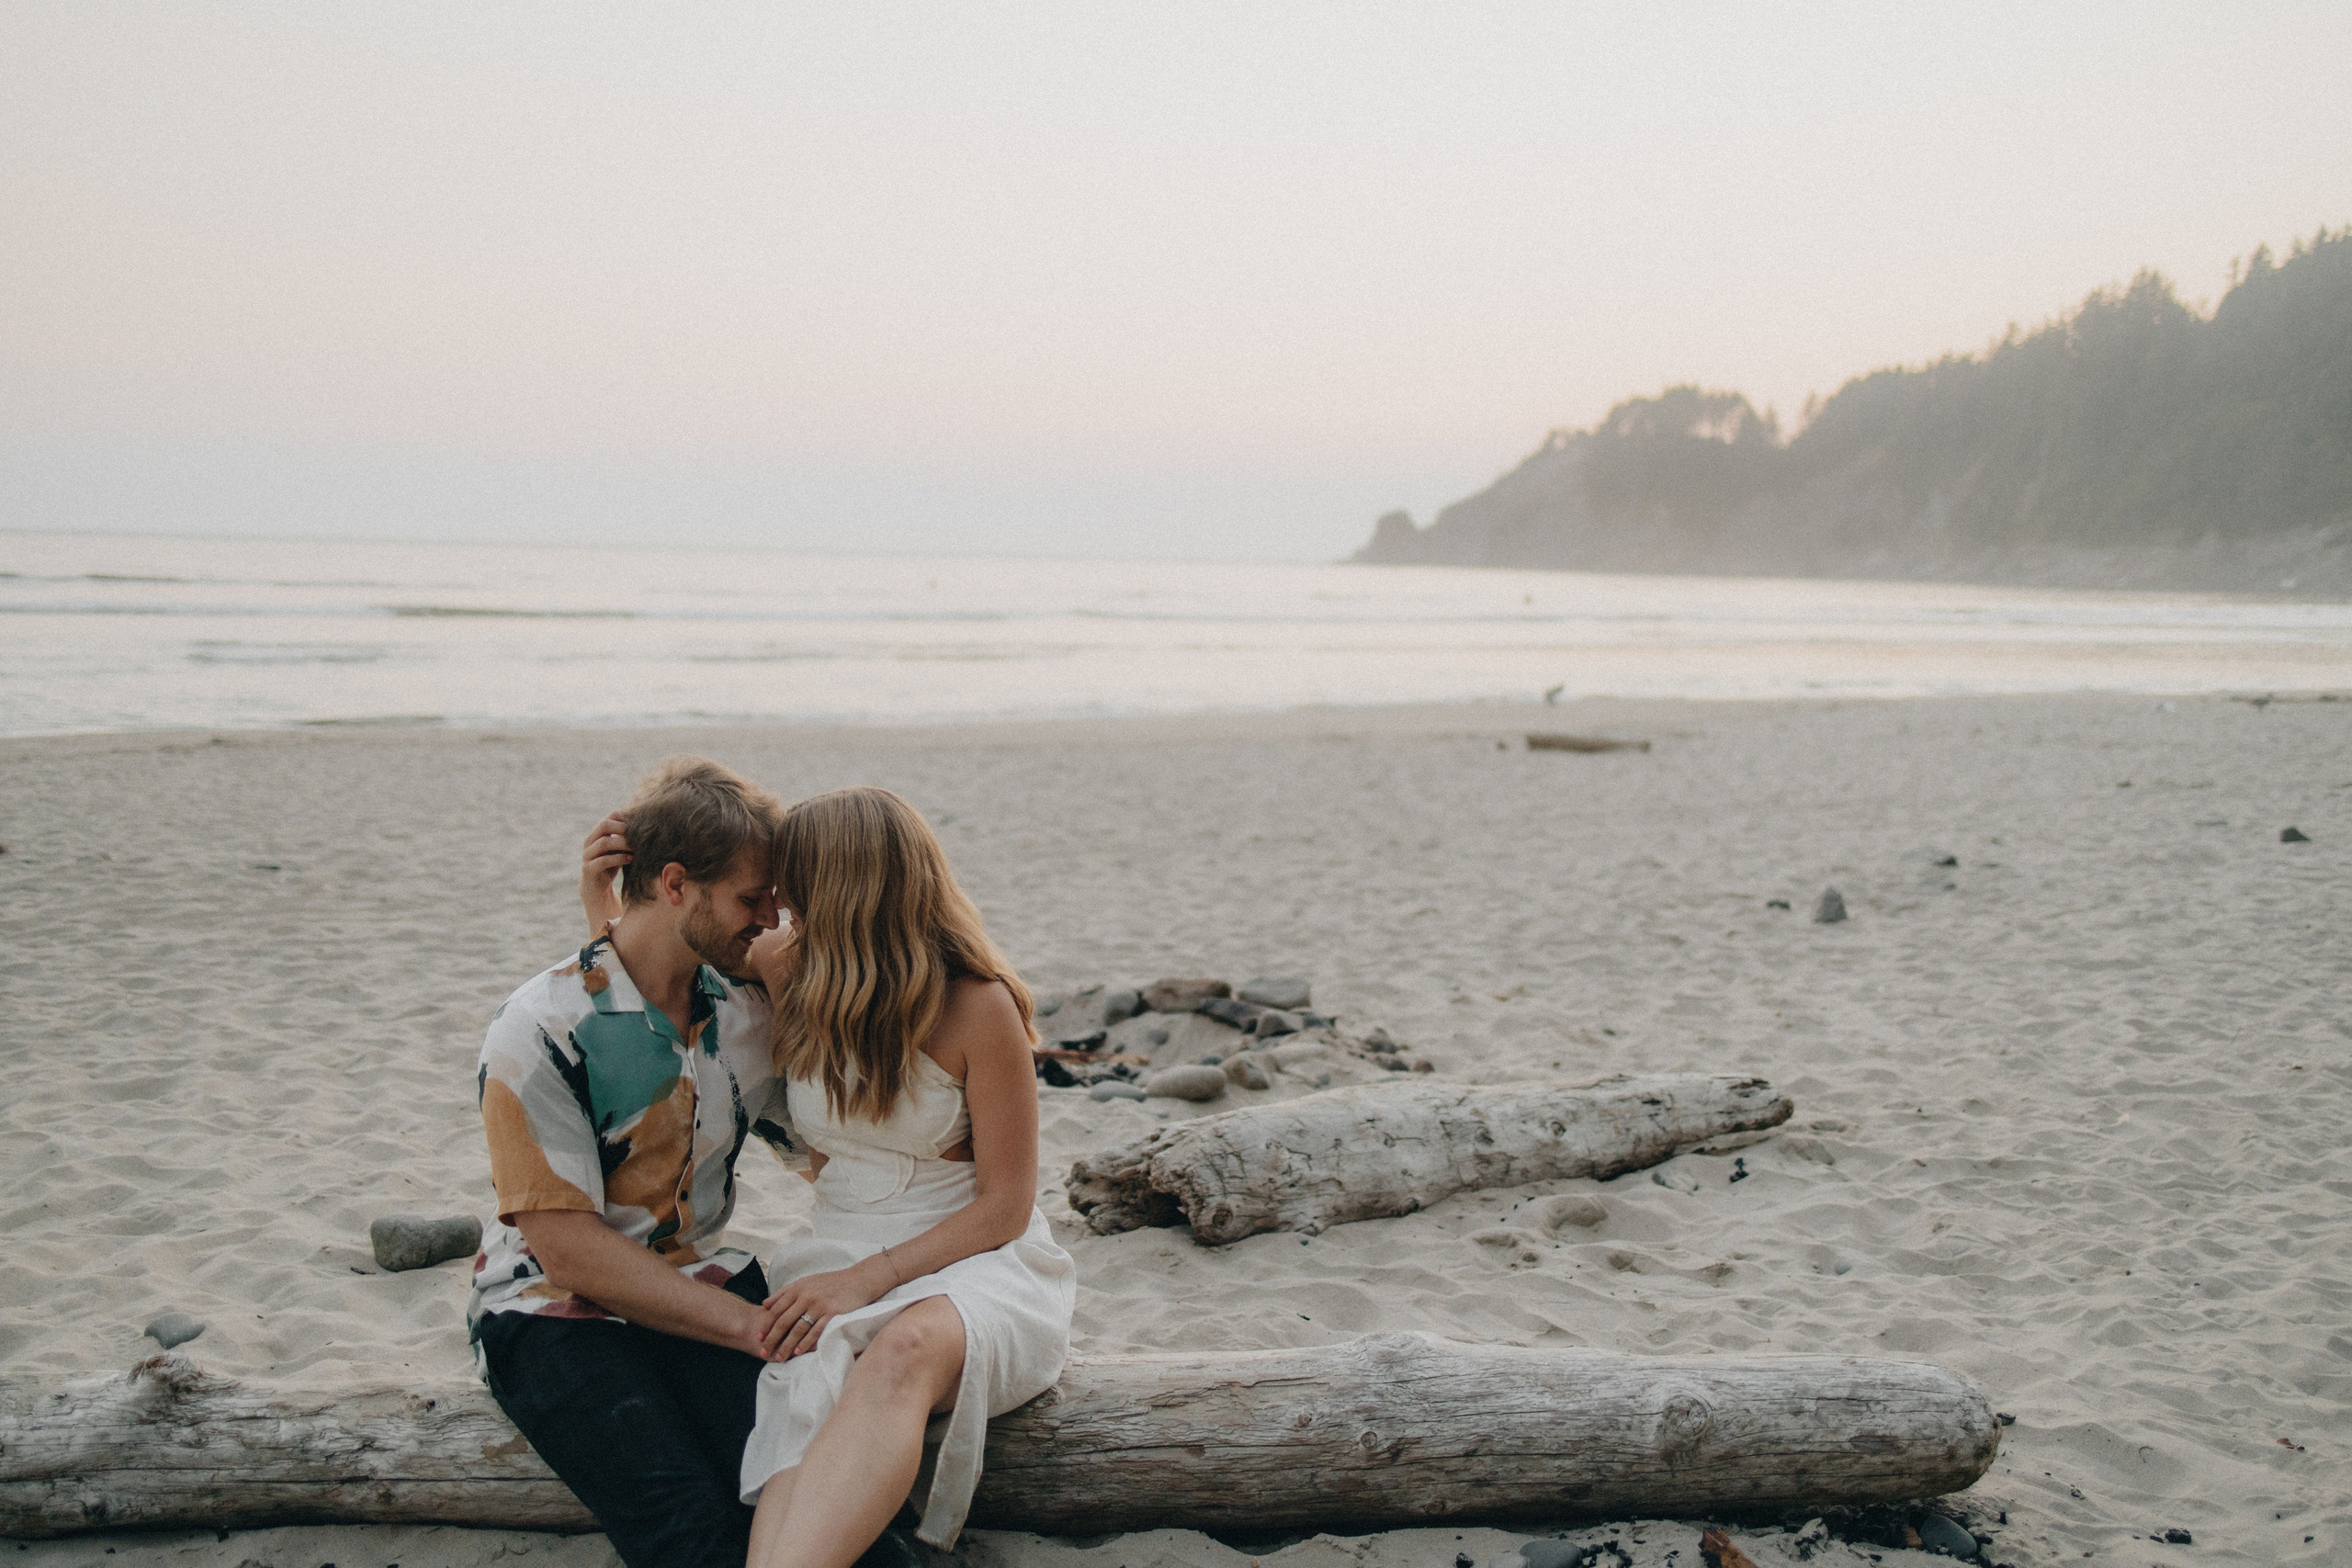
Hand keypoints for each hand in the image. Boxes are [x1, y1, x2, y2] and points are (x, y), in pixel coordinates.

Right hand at [580, 812, 630, 933]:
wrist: (597, 889)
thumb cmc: (611, 865)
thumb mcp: (619, 849)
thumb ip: (626, 837)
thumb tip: (649, 825)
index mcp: (596, 833)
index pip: (609, 817)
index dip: (625, 818)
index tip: (640, 824)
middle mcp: (589, 842)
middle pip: (604, 825)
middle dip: (623, 828)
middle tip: (639, 834)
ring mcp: (587, 855)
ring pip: (603, 842)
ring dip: (623, 844)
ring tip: (637, 847)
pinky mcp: (588, 869)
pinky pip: (603, 860)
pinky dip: (618, 858)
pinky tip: (630, 859)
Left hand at [759, 1259, 892, 1357]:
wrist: (858, 1280)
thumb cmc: (831, 1282)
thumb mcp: (807, 1282)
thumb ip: (786, 1292)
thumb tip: (765, 1304)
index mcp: (798, 1287)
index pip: (776, 1309)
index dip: (766, 1324)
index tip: (759, 1337)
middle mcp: (806, 1295)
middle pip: (784, 1321)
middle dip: (772, 1339)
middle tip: (763, 1352)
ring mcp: (819, 1304)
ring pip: (798, 1329)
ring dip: (787, 1345)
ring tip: (779, 1357)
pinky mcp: (832, 1312)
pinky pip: (815, 1331)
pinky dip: (806, 1343)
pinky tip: (798, 1352)